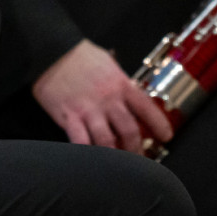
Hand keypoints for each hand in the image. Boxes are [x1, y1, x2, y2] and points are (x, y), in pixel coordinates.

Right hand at [31, 39, 173, 154]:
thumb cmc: (78, 54)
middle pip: (129, 130)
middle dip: (136, 148)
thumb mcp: (106, 61)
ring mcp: (88, 110)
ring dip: (114, 156)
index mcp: (120, 84)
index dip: (159, 124)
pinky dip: (87, 153)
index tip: (166, 136)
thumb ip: (119, 78)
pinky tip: (91, 161)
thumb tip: (129, 87)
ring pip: (107, 140)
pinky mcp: (69, 117)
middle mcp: (108, 99)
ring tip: (117, 165)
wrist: (50, 50)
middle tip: (138, 158)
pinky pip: (80, 141)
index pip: (146, 107)